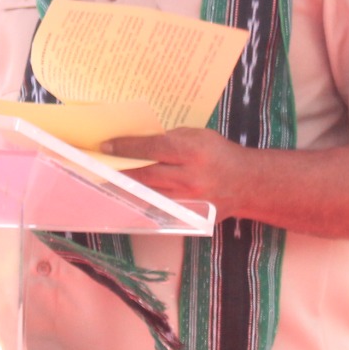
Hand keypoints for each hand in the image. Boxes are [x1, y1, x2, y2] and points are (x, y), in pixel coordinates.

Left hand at [100, 126, 255, 212]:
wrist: (247, 184)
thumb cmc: (221, 154)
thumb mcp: (199, 135)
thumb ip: (172, 139)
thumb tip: (143, 143)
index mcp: (192, 151)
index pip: (152, 148)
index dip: (126, 147)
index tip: (106, 146)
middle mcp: (189, 177)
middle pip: (145, 173)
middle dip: (121, 168)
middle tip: (101, 163)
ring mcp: (188, 199)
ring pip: (148, 192)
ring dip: (128, 184)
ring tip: (111, 176)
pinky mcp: (188, 213)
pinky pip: (159, 205)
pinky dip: (144, 197)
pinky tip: (132, 192)